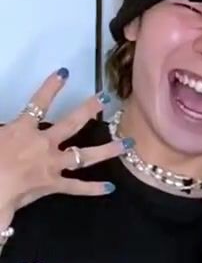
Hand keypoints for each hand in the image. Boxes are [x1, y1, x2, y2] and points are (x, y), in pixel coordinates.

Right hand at [0, 70, 125, 224]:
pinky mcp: (54, 185)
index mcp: (23, 129)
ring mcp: (52, 165)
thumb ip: (0, 125)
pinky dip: (93, 188)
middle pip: (72, 123)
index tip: (64, 73)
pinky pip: (77, 187)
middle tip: (105, 99)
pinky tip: (109, 188)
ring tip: (127, 144)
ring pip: (85, 156)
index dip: (51, 87)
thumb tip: (2, 123)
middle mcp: (43, 144)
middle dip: (90, 109)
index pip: (38, 103)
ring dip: (108, 150)